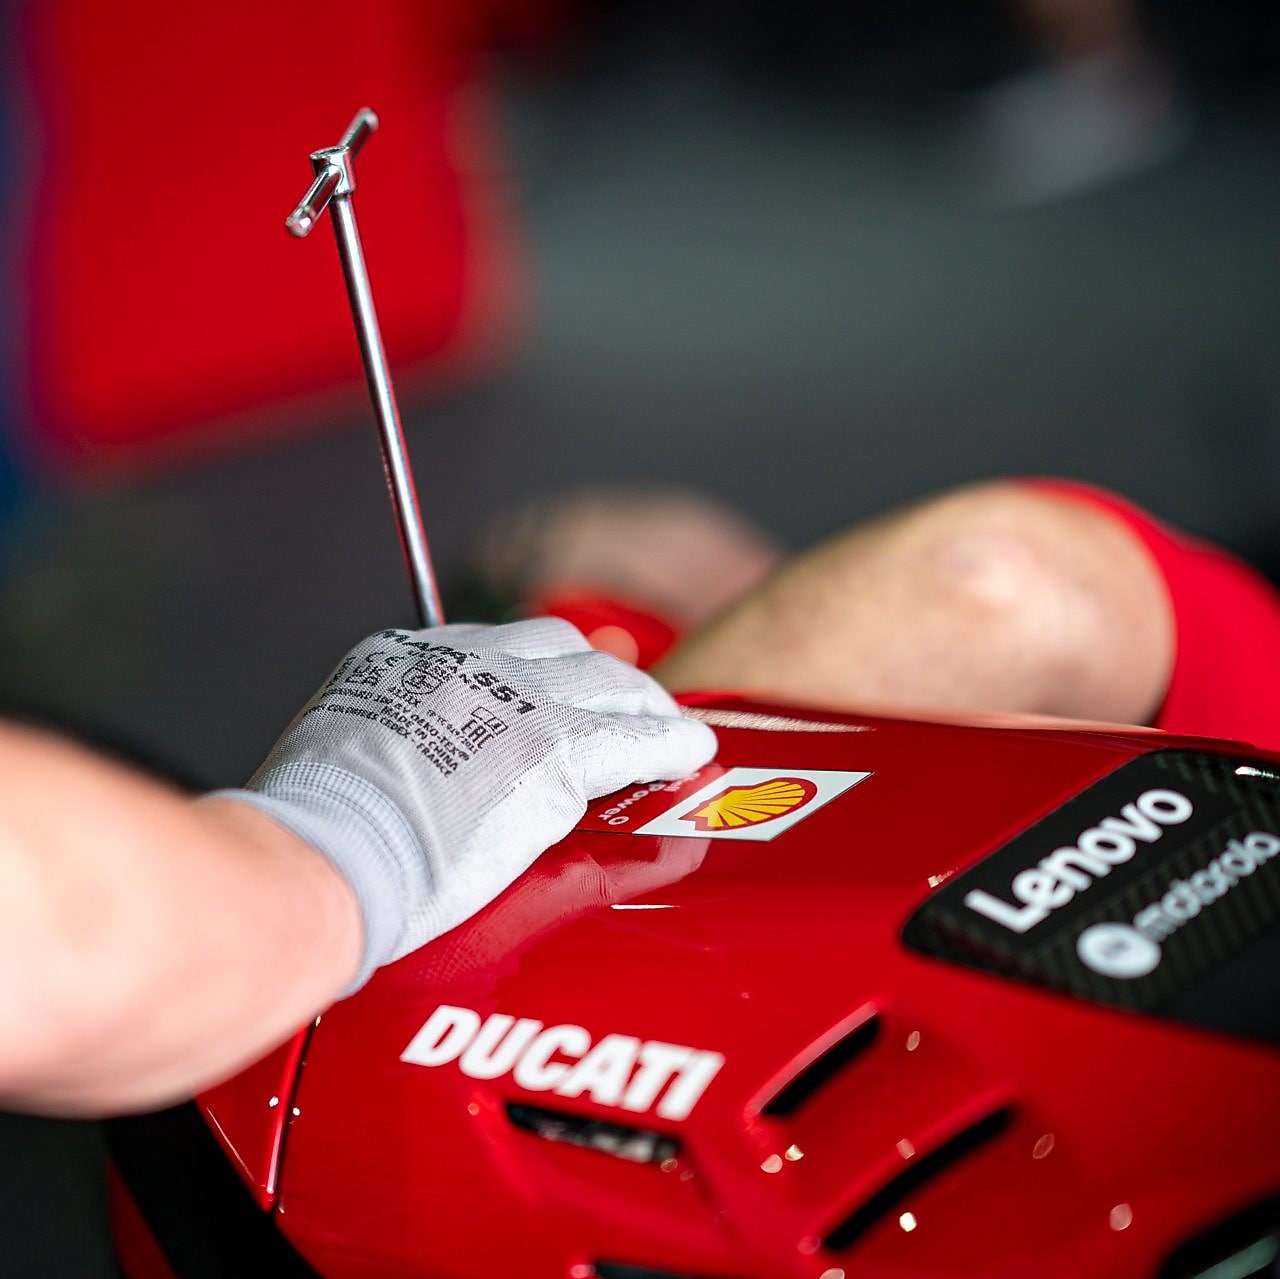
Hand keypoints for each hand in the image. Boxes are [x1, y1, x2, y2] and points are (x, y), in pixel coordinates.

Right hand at [214, 619, 715, 989]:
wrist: (319, 856)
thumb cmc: (309, 833)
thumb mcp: (337, 752)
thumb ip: (388, 741)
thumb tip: (407, 767)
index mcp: (407, 656)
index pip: (497, 646)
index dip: (540, 672)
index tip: (556, 691)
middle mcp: (467, 663)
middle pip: (562, 649)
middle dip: (600, 678)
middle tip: (625, 704)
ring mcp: (516, 701)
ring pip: (608, 682)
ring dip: (641, 705)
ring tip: (665, 728)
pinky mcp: (555, 752)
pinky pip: (635, 738)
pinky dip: (669, 743)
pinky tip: (689, 751)